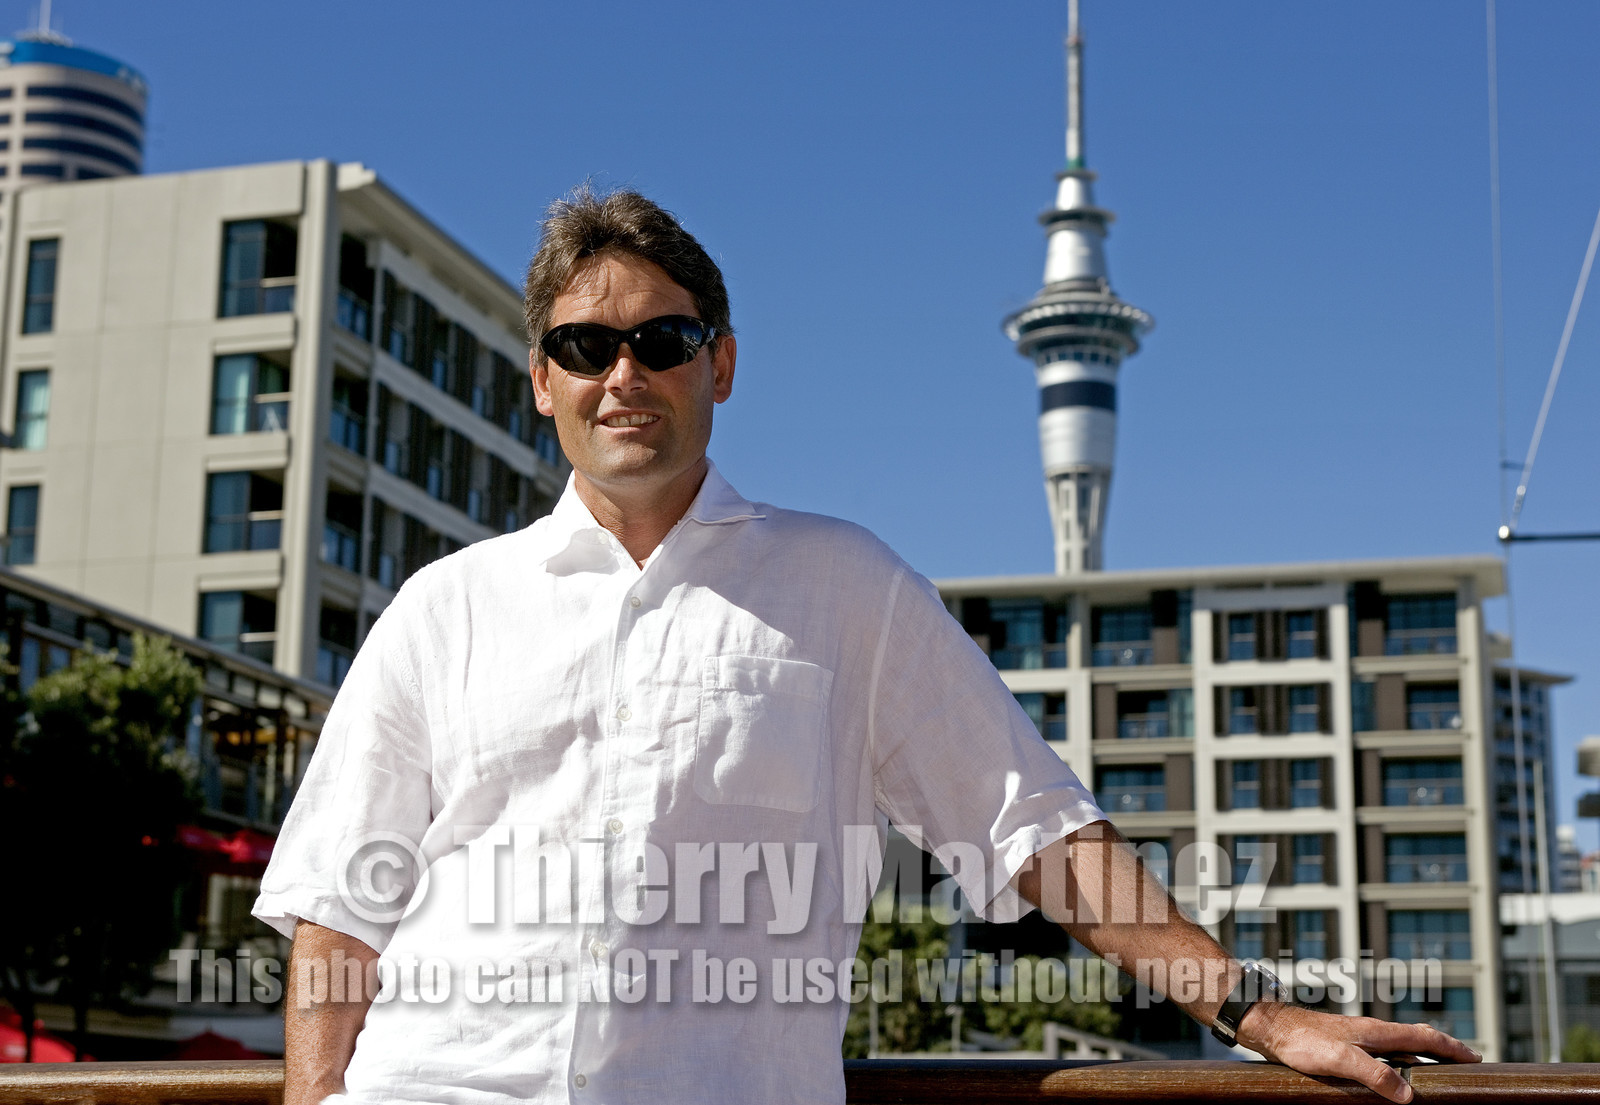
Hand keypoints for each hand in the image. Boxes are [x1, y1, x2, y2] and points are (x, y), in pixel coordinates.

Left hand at [1237, 1001, 1481, 1103]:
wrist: (1271, 1027)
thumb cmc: (1302, 1041)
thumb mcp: (1340, 1059)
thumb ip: (1373, 1074)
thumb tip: (1407, 1094)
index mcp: (1377, 1032)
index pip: (1424, 1036)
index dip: (1452, 1047)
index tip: (1476, 1057)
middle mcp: (1372, 1032)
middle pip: (1417, 1039)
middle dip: (1443, 1050)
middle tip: (1465, 1063)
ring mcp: (1358, 1038)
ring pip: (1399, 1046)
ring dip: (1422, 1056)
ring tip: (1436, 1072)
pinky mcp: (1344, 1046)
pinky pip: (1382, 1054)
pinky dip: (1398, 1062)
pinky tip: (1392, 1075)